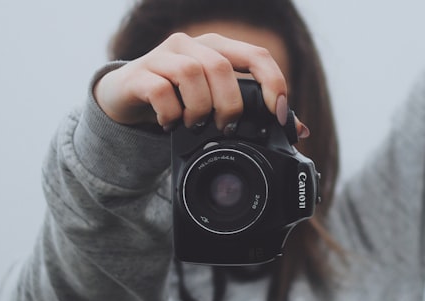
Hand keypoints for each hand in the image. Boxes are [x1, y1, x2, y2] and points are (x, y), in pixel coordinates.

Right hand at [94, 31, 300, 134]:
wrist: (126, 98)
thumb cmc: (179, 99)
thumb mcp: (217, 103)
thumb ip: (255, 113)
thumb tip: (298, 130)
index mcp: (218, 48)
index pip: (256, 55)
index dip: (273, 84)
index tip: (278, 115)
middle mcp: (191, 46)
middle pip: (222, 66)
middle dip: (230, 105)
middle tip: (225, 128)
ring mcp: (163, 57)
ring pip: (192, 73)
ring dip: (199, 108)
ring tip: (195, 126)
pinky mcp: (139, 74)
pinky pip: (160, 90)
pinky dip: (170, 113)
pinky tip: (171, 125)